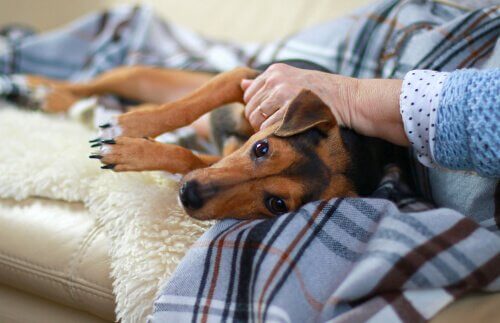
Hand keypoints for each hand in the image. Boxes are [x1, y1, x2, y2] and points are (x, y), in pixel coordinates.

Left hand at [241, 63, 407, 145]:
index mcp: (275, 71)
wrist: (351, 100)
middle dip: (258, 123)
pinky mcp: (290, 109)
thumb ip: (266, 84)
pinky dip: (274, 134)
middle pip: (250, 109)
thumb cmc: (323, 95)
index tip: (271, 118)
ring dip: (265, 130)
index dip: (256, 110)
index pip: (248, 95)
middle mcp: (276, 79)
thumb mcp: (293, 81)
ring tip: (282, 131)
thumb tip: (242, 84)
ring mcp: (283, 93)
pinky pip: (268, 127)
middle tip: (276, 128)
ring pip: (256, 119)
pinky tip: (288, 133)